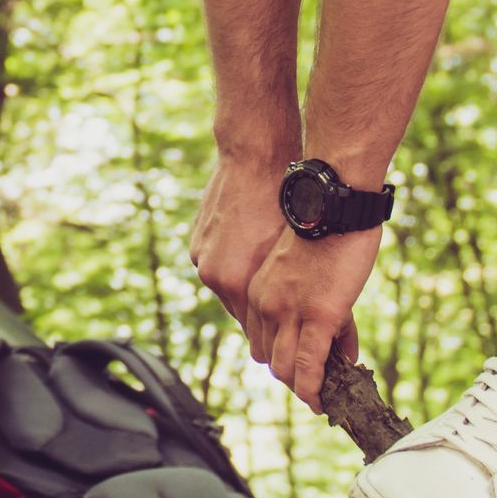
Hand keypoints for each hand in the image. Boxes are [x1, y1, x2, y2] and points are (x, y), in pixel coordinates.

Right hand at [189, 151, 291, 330]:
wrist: (254, 159)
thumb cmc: (284, 204)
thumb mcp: (293, 253)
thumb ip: (288, 289)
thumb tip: (299, 316)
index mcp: (238, 282)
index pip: (255, 328)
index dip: (273, 333)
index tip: (286, 338)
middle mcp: (214, 275)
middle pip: (239, 311)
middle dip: (258, 314)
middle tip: (280, 312)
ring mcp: (201, 258)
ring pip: (226, 288)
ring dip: (244, 287)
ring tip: (266, 279)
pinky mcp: (197, 242)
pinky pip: (216, 266)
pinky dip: (232, 266)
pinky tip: (250, 254)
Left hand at [242, 225, 382, 402]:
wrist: (334, 201)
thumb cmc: (326, 224)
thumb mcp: (303, 264)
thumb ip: (308, 297)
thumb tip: (329, 327)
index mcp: (256, 290)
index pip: (260, 339)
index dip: (282, 357)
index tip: (302, 366)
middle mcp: (265, 304)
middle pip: (270, 358)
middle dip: (294, 376)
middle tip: (319, 386)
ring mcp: (290, 311)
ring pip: (286, 368)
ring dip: (304, 388)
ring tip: (325, 397)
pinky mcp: (318, 316)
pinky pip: (310, 365)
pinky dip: (314, 390)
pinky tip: (323, 402)